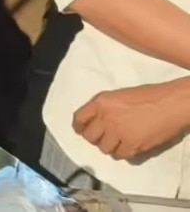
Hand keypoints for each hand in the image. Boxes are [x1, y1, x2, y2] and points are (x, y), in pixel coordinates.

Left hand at [73, 83, 189, 160]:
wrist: (172, 103)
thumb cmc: (149, 95)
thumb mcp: (119, 95)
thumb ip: (104, 107)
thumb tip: (96, 120)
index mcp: (101, 102)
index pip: (79, 119)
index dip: (80, 126)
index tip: (82, 130)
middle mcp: (106, 118)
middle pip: (89, 137)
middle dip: (95, 138)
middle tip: (104, 137)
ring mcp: (119, 133)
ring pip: (104, 148)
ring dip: (110, 146)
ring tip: (118, 142)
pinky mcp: (134, 146)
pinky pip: (121, 155)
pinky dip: (123, 153)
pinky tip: (129, 147)